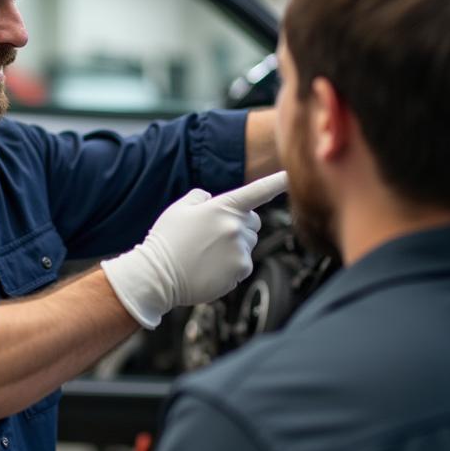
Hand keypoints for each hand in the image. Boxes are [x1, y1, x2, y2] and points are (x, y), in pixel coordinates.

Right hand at [101, 172, 288, 328]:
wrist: (157, 276)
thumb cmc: (166, 240)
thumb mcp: (178, 209)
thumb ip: (199, 198)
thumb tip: (210, 199)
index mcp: (222, 206)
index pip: (257, 191)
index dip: (277, 182)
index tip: (292, 175)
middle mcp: (235, 227)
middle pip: (253, 222)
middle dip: (240, 225)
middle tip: (213, 235)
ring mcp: (240, 250)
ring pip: (248, 245)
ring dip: (234, 248)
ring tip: (206, 254)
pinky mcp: (240, 271)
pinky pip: (243, 265)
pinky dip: (230, 267)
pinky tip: (209, 268)